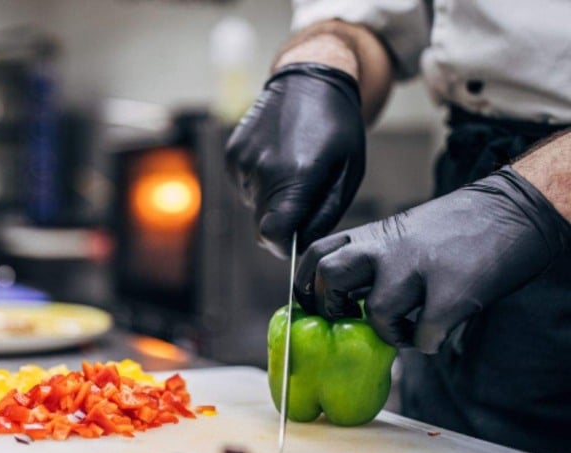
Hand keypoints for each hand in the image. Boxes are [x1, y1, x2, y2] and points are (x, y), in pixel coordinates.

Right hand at [225, 62, 364, 257]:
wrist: (309, 79)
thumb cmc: (336, 126)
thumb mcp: (348, 172)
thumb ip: (325, 214)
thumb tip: (303, 243)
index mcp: (297, 177)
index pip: (274, 235)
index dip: (285, 246)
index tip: (296, 241)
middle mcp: (264, 171)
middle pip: (262, 225)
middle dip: (282, 222)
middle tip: (303, 198)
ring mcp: (243, 161)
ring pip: (254, 206)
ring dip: (271, 198)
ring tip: (292, 167)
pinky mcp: (232, 154)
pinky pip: (245, 187)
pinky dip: (259, 182)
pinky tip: (276, 157)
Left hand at [295, 166, 570, 353]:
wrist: (514, 210)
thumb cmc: (455, 229)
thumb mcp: (402, 234)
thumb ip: (372, 260)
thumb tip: (345, 303)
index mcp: (373, 234)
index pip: (315, 253)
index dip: (305, 283)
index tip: (314, 304)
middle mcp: (388, 248)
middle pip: (329, 275)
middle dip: (332, 306)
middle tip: (350, 319)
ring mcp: (419, 269)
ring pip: (375, 311)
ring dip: (386, 332)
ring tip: (404, 330)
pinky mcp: (452, 292)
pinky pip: (424, 334)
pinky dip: (427, 343)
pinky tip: (437, 334)